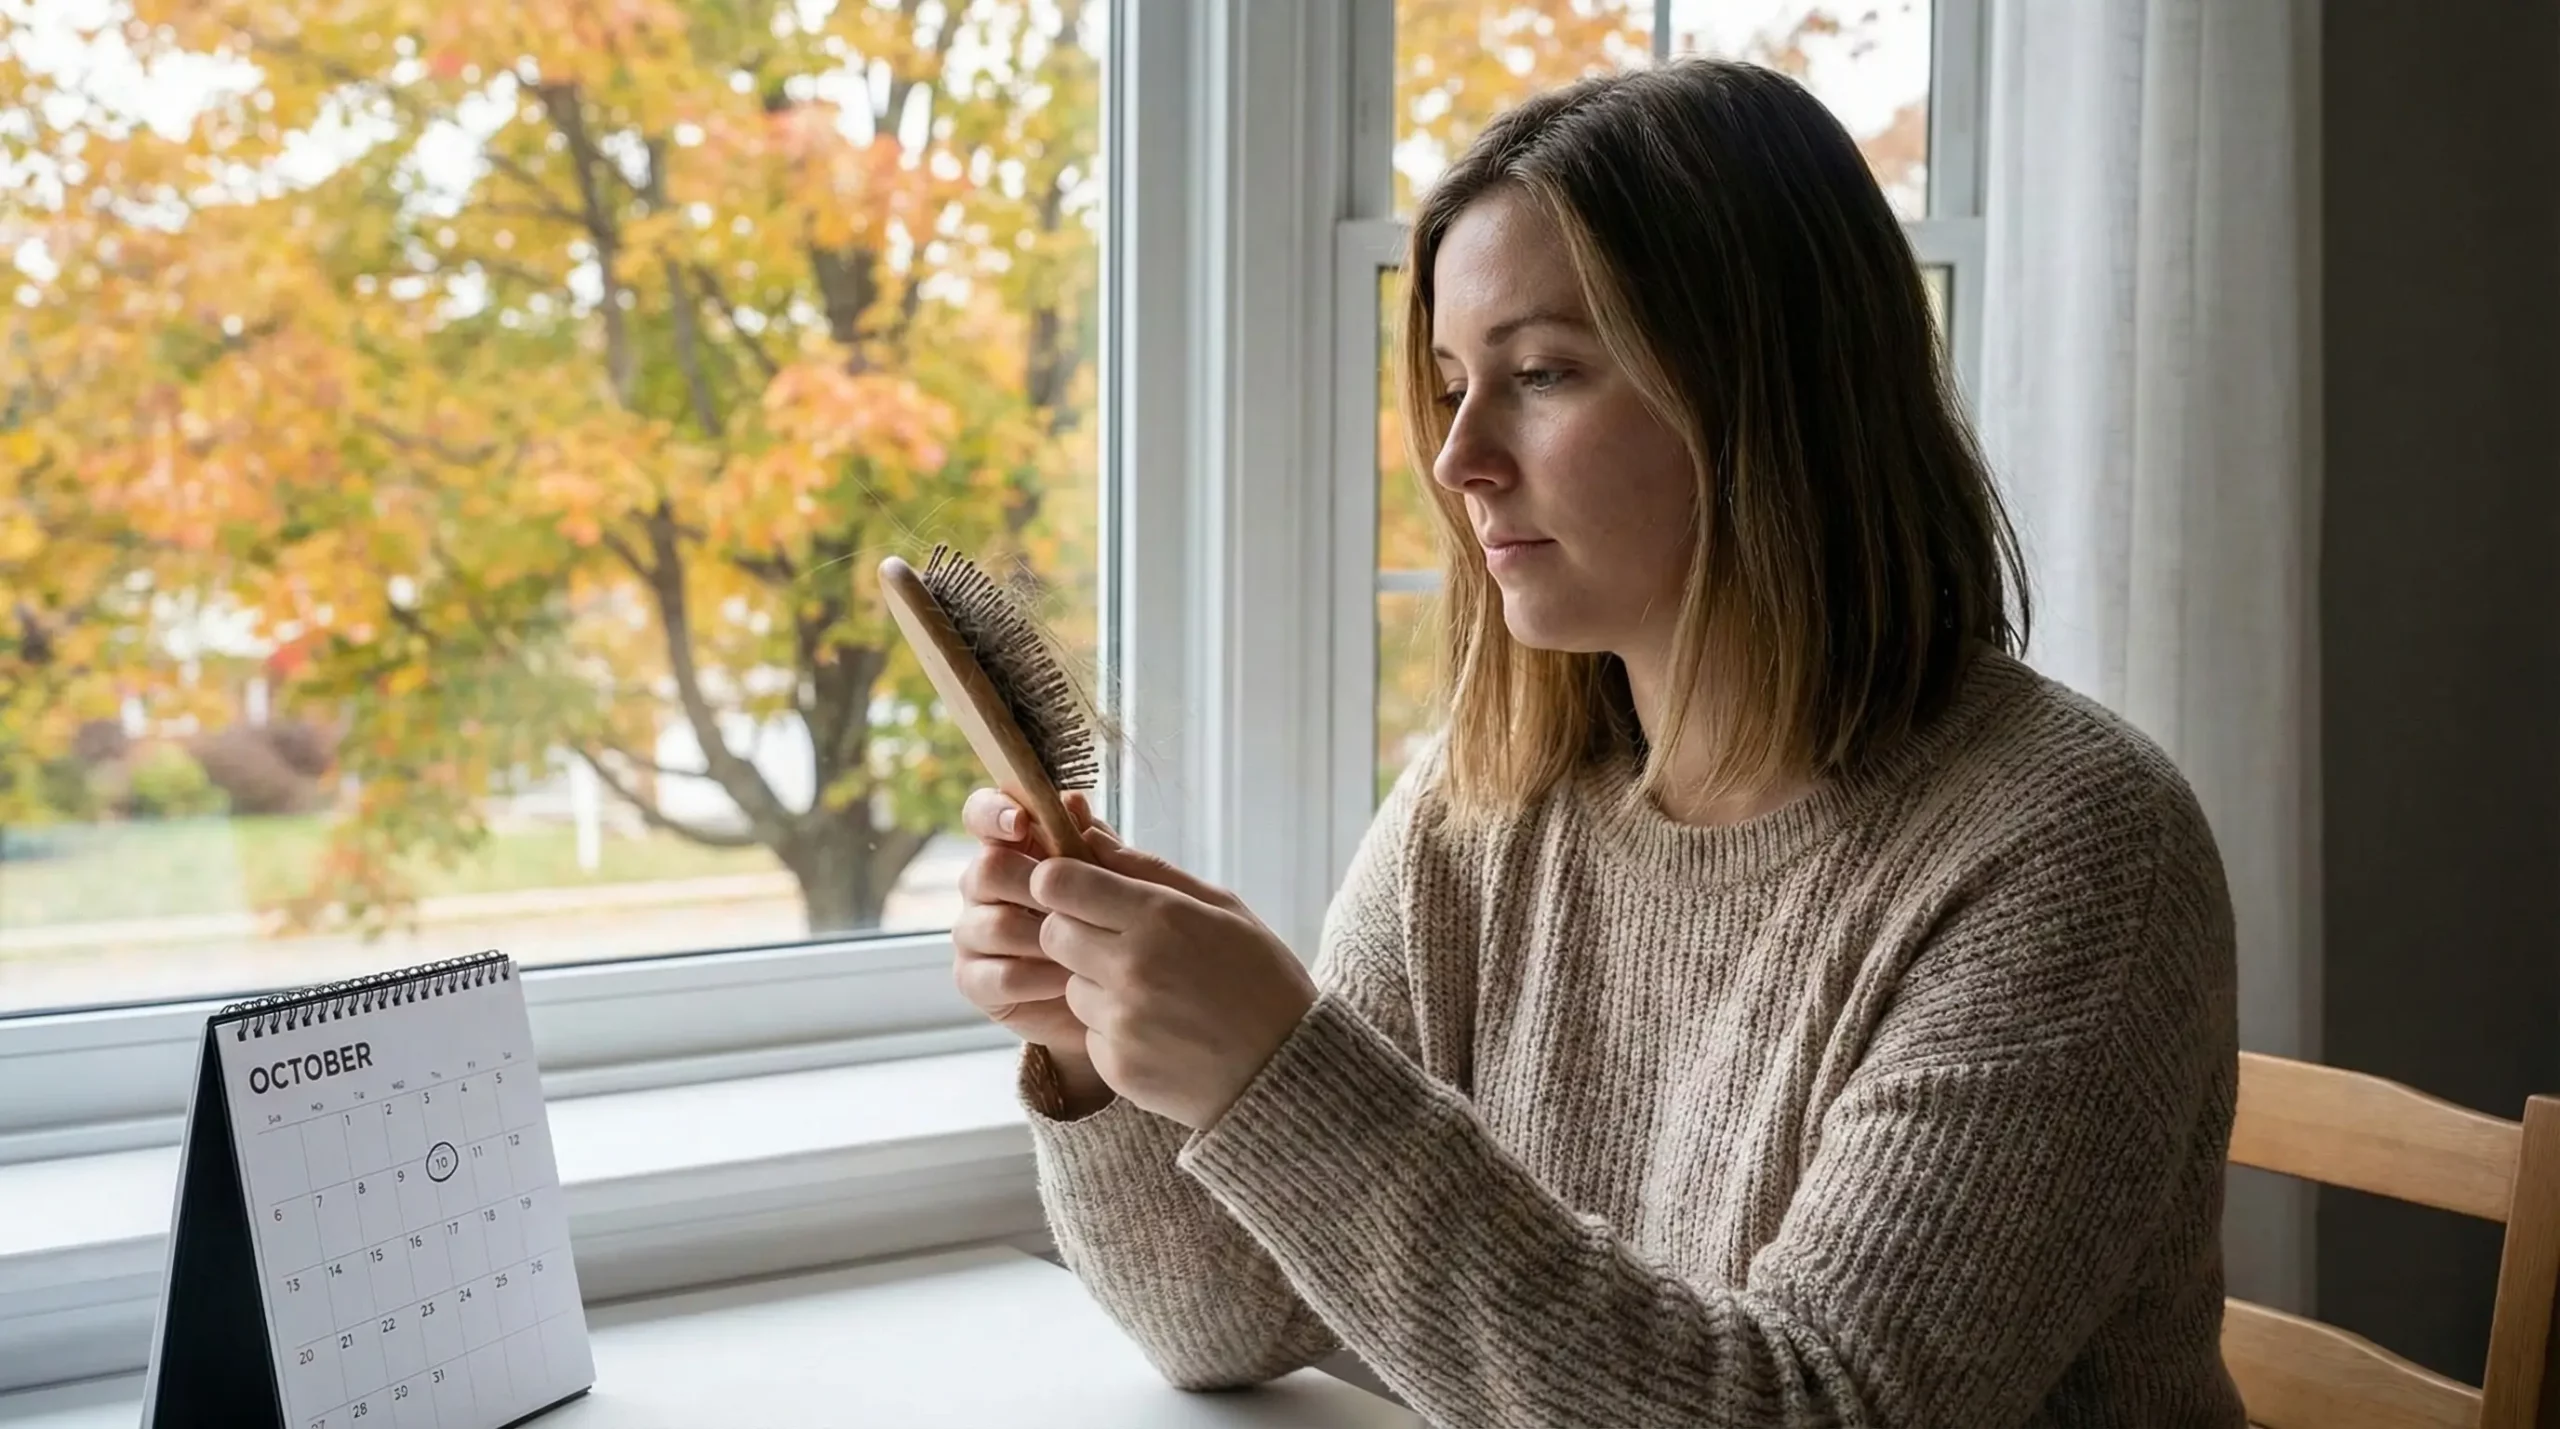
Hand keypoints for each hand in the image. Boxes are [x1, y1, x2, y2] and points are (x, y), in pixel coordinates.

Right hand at [952, 787, 1099, 1061]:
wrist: (1115, 994)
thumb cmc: (1111, 923)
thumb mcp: (1113, 878)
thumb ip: (1092, 841)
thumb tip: (1072, 802)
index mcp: (1010, 847)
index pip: (980, 813)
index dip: (993, 813)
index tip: (1021, 822)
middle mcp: (982, 885)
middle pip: (986, 870)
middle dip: (1036, 886)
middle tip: (1077, 904)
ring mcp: (973, 932)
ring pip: (994, 925)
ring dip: (1046, 938)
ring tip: (1087, 948)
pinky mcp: (974, 979)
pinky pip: (1000, 975)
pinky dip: (1040, 978)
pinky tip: (1070, 980)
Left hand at [1027, 830, 1317, 1131]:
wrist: (1289, 1071)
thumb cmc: (1261, 979)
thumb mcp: (1224, 909)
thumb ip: (1150, 871)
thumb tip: (1089, 834)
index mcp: (1161, 917)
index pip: (1060, 882)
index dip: (1060, 881)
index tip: (1077, 889)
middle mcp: (1133, 967)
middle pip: (1053, 932)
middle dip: (1075, 931)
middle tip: (1119, 942)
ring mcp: (1122, 1021)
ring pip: (1071, 984)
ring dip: (1097, 983)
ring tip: (1155, 994)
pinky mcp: (1116, 1065)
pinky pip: (1089, 1031)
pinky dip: (1114, 1029)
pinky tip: (1160, 1031)